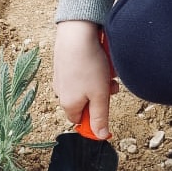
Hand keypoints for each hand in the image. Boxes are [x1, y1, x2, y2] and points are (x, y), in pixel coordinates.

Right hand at [53, 20, 117, 137]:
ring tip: (107, 69)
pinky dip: (92, 68)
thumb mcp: (100, 96)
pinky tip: (99, 58)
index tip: (106, 106)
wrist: (77, 33)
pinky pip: (81, 71)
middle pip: (85, 102)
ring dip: (99, 81)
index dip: (95, 117)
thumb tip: (100, 136)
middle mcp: (60, 91)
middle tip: (111, 85)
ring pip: (85, 85)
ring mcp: (61, 76)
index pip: (80, 121)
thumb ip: (100, 118)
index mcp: (68, 104)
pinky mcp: (64, 61)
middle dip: (101, 95)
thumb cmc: (89, 65)